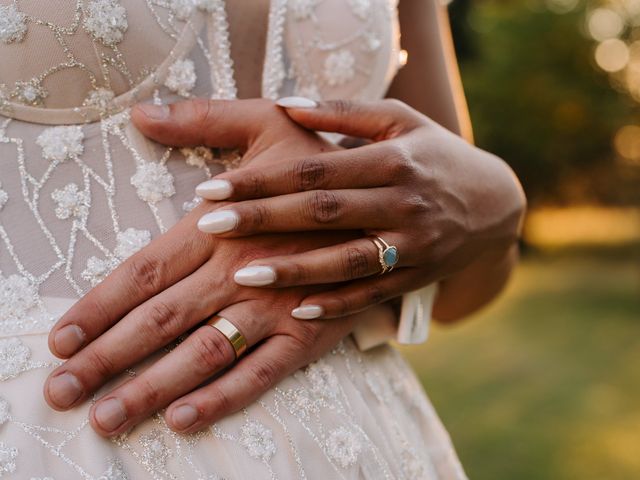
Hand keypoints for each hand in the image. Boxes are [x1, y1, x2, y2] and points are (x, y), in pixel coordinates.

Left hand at [44, 99, 360, 435]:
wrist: (421, 194)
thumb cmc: (331, 160)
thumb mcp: (274, 125)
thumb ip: (210, 119)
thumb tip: (142, 113)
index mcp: (230, 219)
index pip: (147, 267)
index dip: (99, 304)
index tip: (59, 340)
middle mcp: (248, 265)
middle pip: (164, 317)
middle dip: (108, 356)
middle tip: (58, 392)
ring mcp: (283, 303)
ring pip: (208, 351)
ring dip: (155, 386)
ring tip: (106, 418)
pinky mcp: (318, 329)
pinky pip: (266, 372)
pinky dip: (230, 393)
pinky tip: (187, 415)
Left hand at [193, 98, 525, 319]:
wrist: (494, 204)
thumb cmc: (436, 156)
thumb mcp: (401, 121)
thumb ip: (345, 111)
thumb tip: (287, 103)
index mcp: (393, 159)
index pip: (315, 169)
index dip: (263, 178)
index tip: (214, 187)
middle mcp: (403, 203)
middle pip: (323, 212)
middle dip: (264, 219)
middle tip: (209, 225)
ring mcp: (413, 245)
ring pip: (346, 261)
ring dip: (295, 269)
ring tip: (243, 275)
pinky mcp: (417, 276)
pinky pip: (373, 295)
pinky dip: (337, 305)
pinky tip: (297, 311)